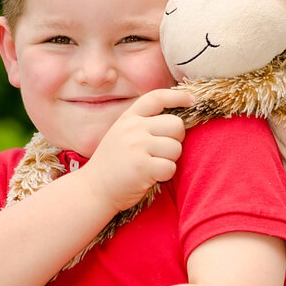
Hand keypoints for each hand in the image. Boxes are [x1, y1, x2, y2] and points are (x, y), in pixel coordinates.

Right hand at [84, 88, 193, 211]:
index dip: (177, 96)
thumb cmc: (114, 163)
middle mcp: (133, 128)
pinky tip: (151, 176)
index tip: (191, 100)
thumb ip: (144, 124)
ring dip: (170, 159)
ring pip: (176, 148)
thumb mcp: (122, 133)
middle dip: (176, 139)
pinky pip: (170, 167)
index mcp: (129, 117)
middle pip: (176, 124)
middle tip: (162, 151)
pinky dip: (165, 175)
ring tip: (152, 165)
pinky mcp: (142, 167)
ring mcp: (137, 146)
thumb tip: (177, 120)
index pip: (157, 97)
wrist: (94, 189)